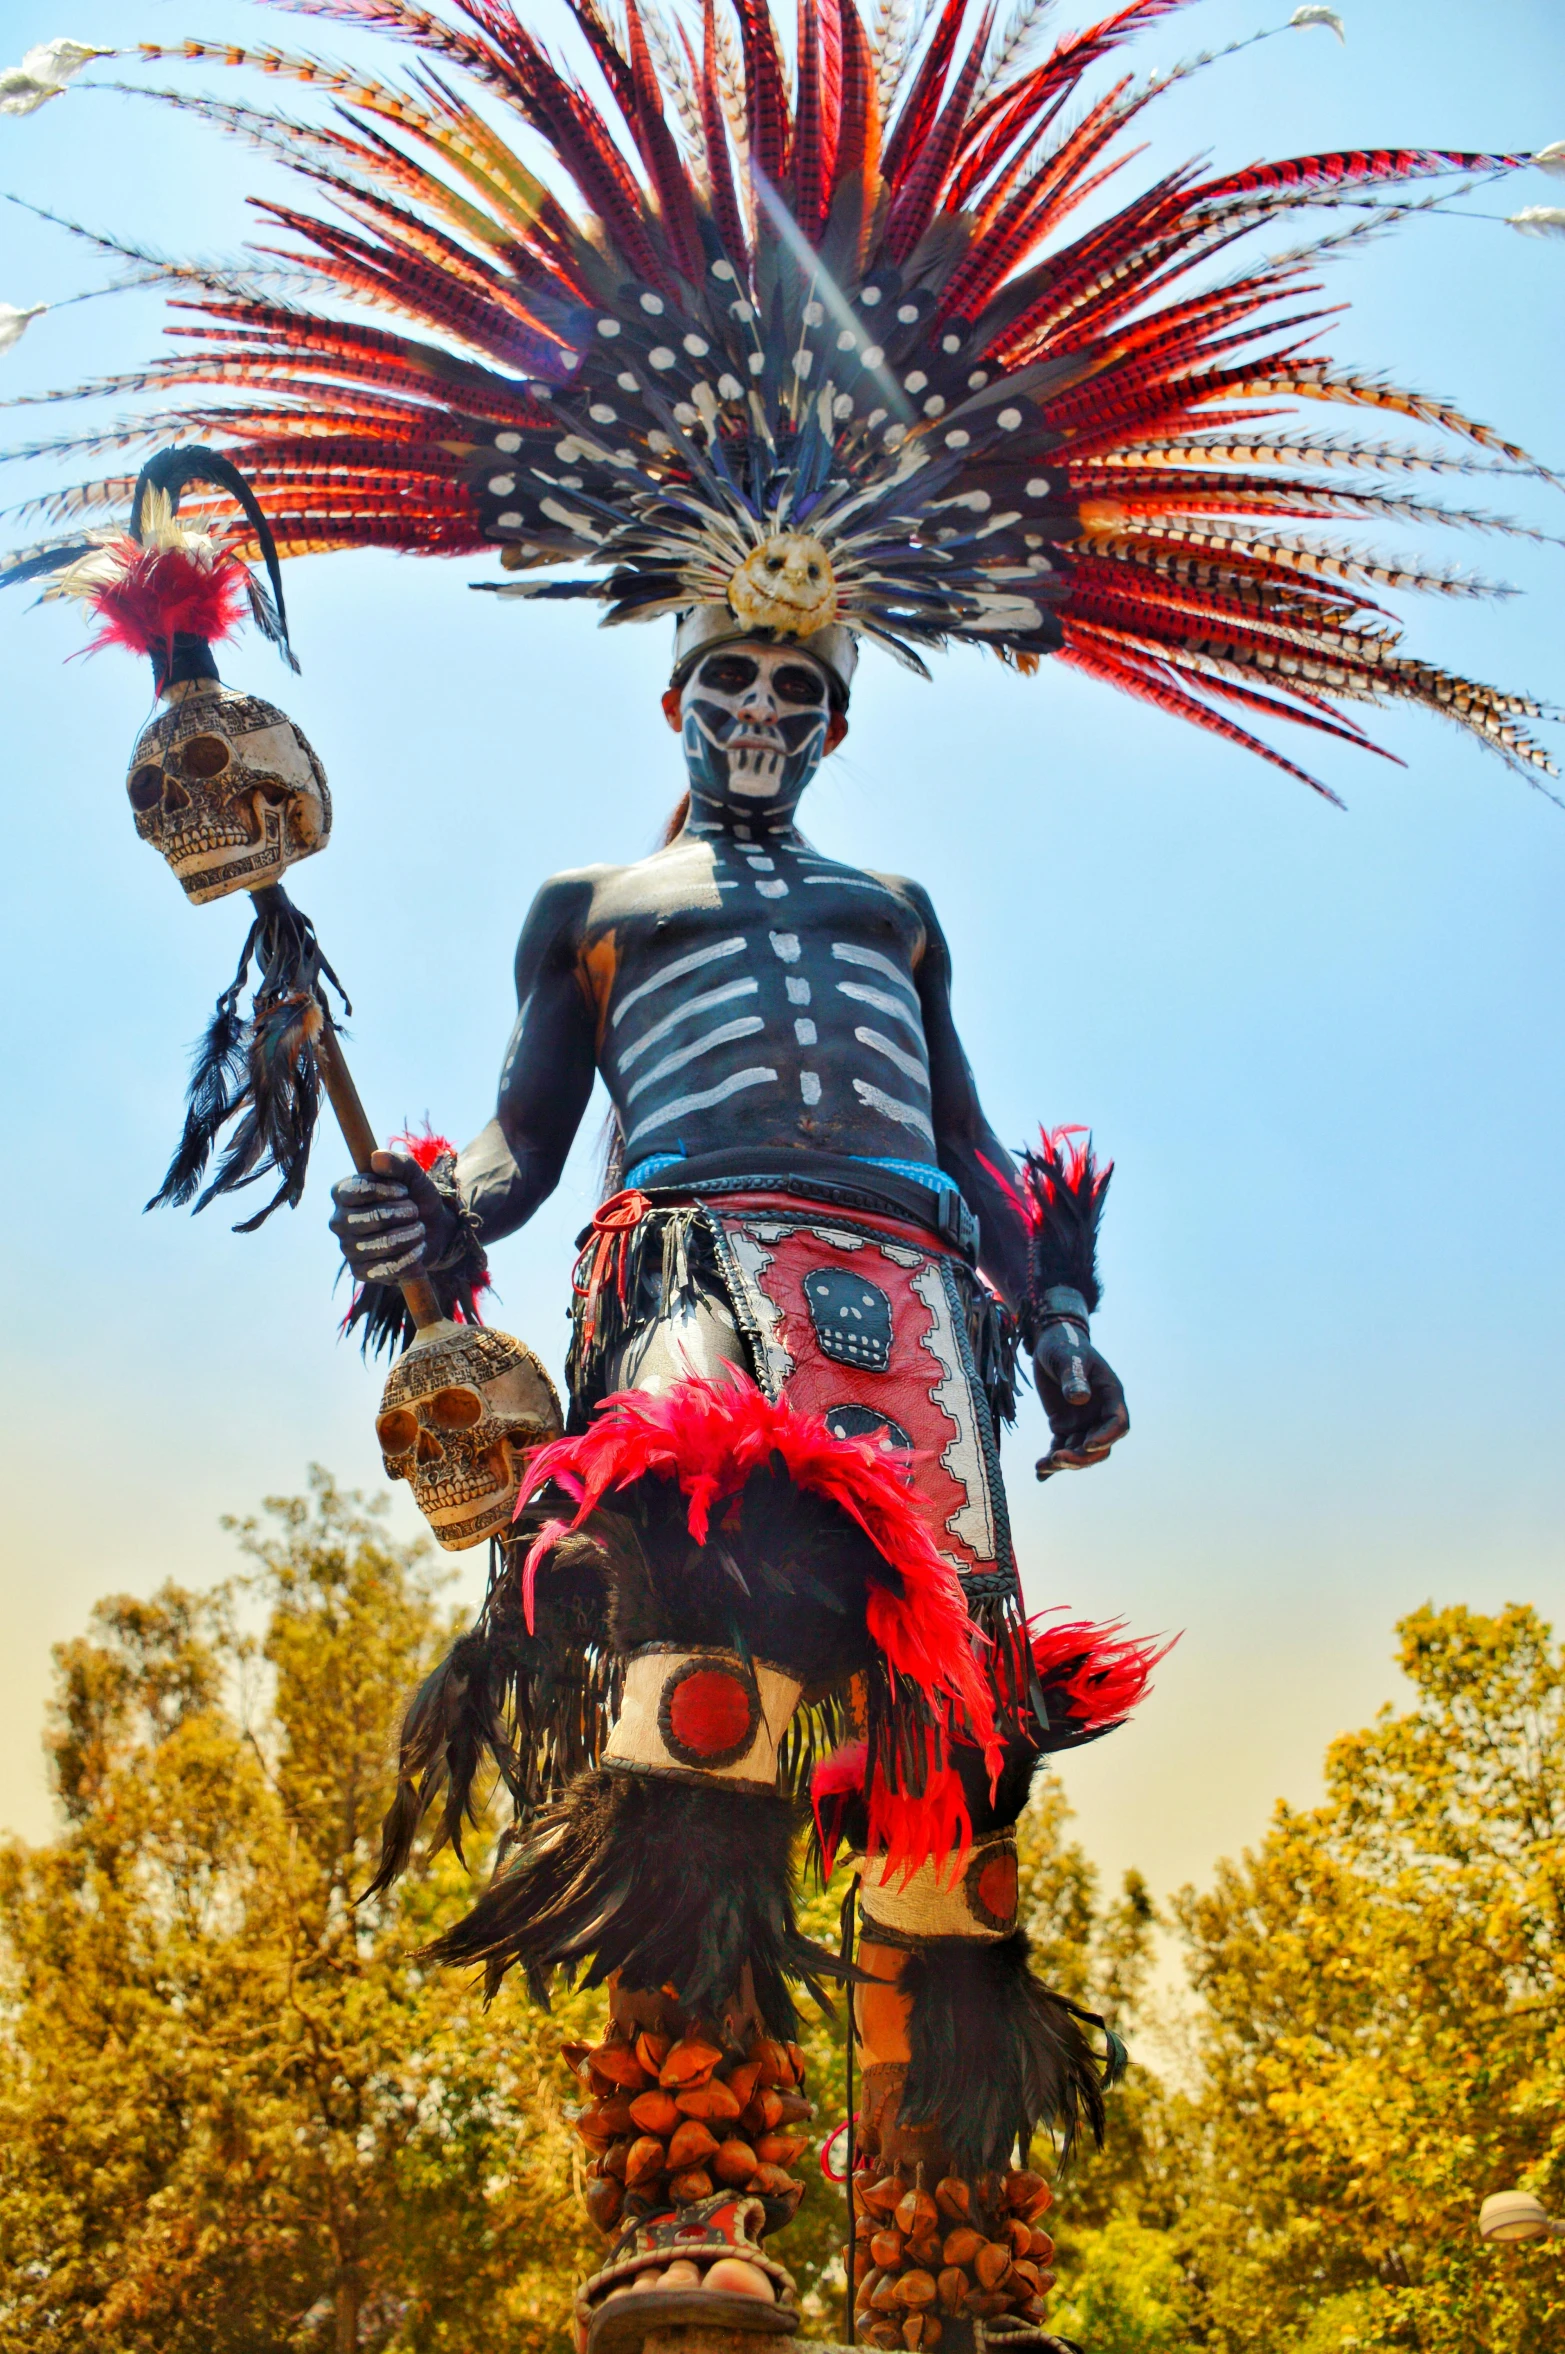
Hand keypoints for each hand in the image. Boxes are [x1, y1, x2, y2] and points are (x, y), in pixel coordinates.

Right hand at [329, 1149, 456, 1285]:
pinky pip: (386, 1268)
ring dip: (410, 1235)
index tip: (404, 1190)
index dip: (382, 1191)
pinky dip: (410, 1258)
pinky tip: (418, 1249)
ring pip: (380, 1245)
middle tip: (414, 1211)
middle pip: (368, 1219)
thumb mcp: (413, 1175)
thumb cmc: (415, 1197)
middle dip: (401, 1214)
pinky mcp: (360, 1272)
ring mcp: (348, 1249)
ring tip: (419, 1229)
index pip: (352, 1192)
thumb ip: (398, 1163)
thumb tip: (377, 1157)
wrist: (433, 1229)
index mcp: (342, 1194)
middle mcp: (339, 1222)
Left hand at [1033, 1322, 1129, 1478]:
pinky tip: (1039, 1474)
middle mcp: (1099, 1414)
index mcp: (1110, 1395)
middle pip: (1099, 1446)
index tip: (1086, 1444)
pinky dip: (1050, 1461)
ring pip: (1079, 1452)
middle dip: (1081, 1457)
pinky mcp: (1064, 1426)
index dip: (1106, 1437)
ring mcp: (1082, 1422)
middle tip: (1057, 1458)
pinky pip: (1060, 1447)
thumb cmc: (1065, 1346)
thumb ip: (1074, 1377)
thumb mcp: (1069, 1358)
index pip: (1118, 1423)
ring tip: (1042, 1466)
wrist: (1051, 1345)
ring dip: (1063, 1462)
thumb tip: (1079, 1398)